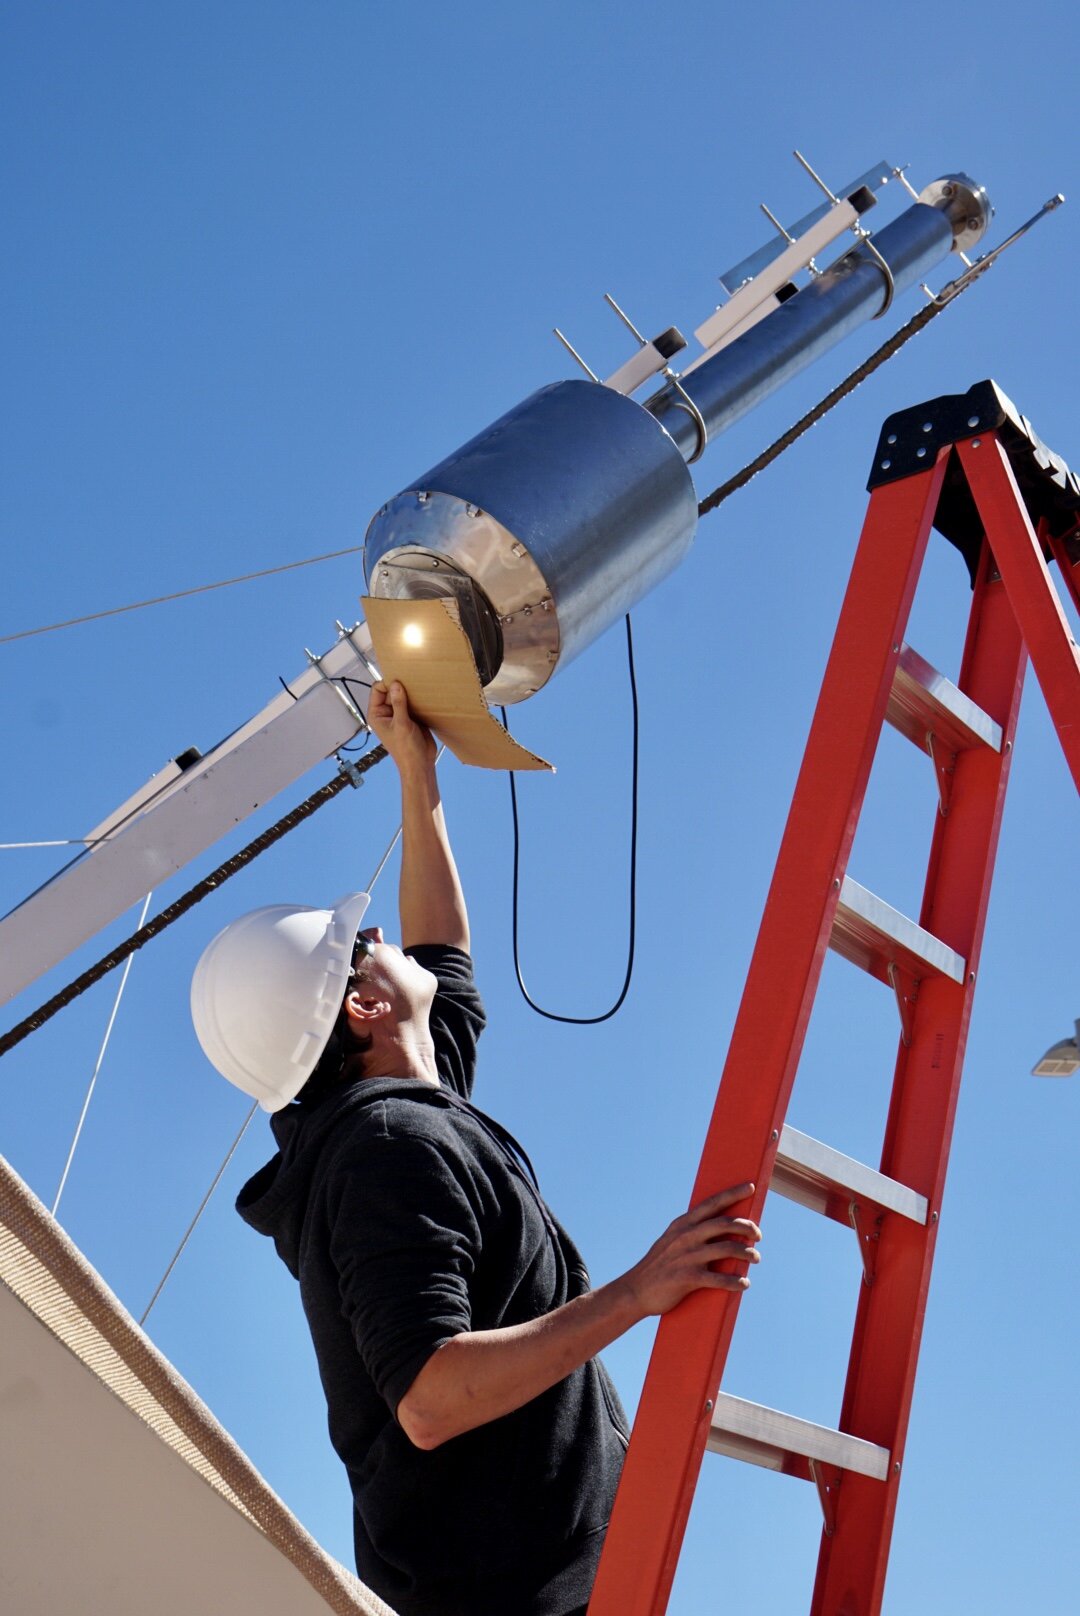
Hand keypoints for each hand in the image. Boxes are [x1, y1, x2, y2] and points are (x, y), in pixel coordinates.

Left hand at [368, 680, 436, 771]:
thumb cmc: (406, 750)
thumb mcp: (401, 724)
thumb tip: (396, 684)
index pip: (378, 690)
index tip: (400, 681)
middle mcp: (386, 713)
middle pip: (390, 690)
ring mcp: (399, 714)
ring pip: (402, 695)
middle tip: (412, 683)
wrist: (420, 764)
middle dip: (400, 687)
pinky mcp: (411, 717)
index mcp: (377, 714)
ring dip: (410, 692)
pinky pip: (412, 702)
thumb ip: (398, 704)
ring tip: (419, 690)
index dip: (388, 683)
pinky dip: (418, 699)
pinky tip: (424, 698)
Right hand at [622, 1183, 760, 1315]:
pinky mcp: (688, 1278)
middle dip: (747, 1227)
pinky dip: (736, 1281)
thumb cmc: (660, 1265)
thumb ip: (691, 1231)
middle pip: (725, 1224)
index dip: (732, 1194)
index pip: (712, 1203)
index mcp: (683, 1224)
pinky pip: (719, 1279)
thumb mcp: (671, 1240)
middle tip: (758, 1235)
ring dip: (747, 1253)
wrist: (636, 1290)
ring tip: (755, 1258)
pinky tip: (744, 1283)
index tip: (749, 1187)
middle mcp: (686, 1236)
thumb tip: (718, 1227)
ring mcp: (687, 1256)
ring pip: (727, 1249)